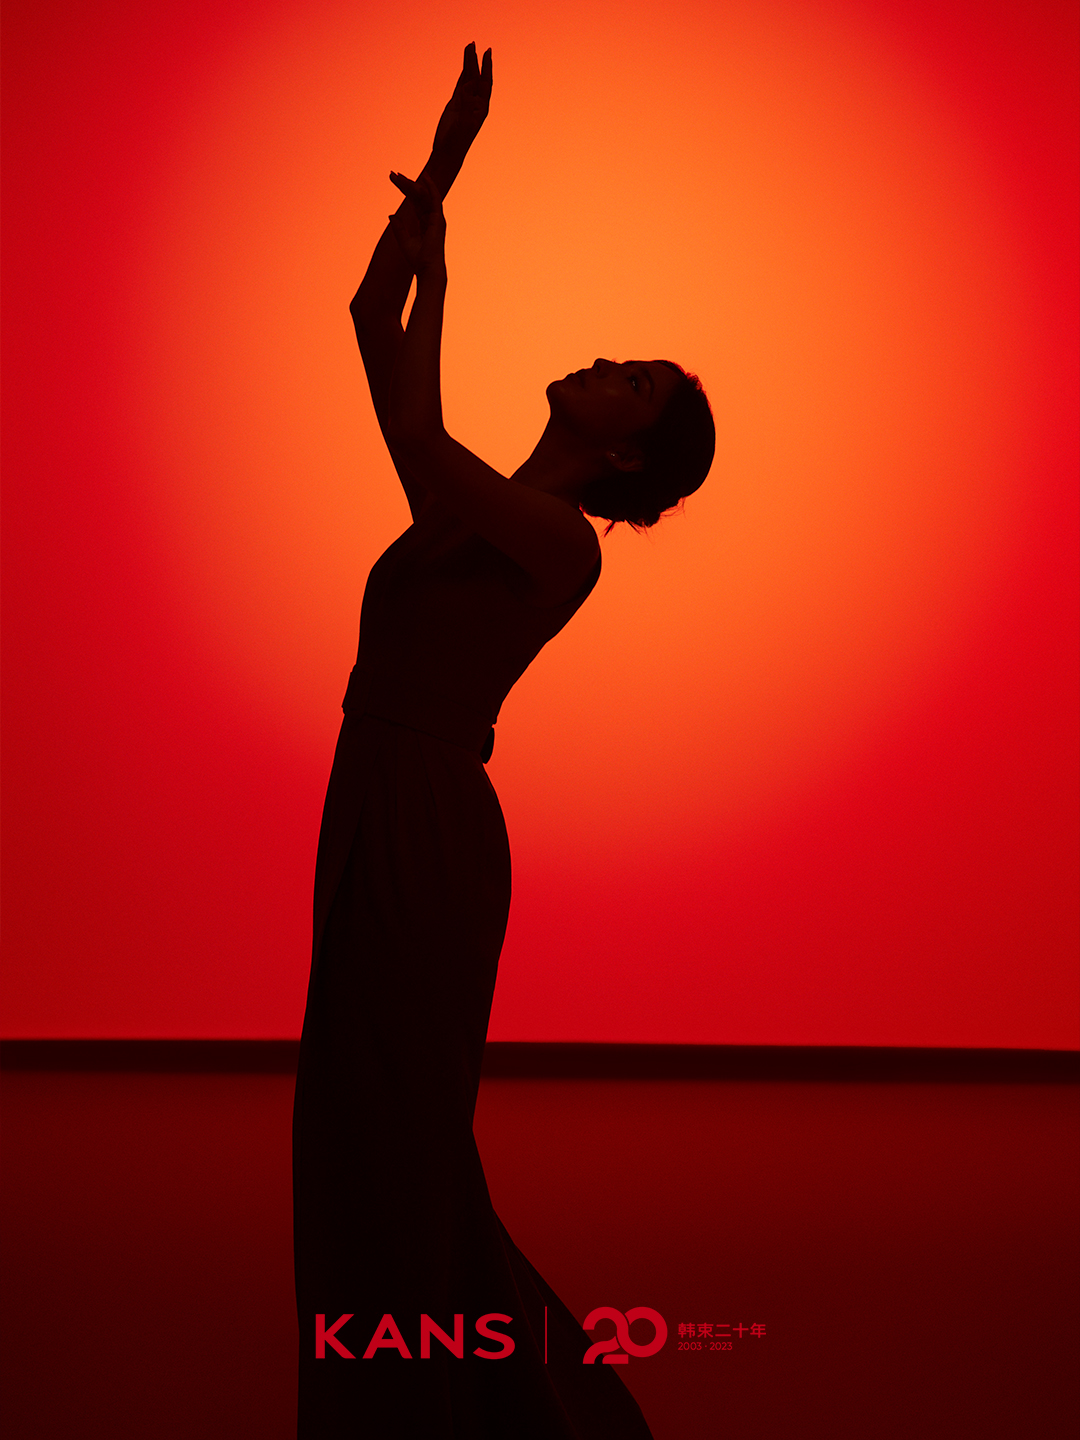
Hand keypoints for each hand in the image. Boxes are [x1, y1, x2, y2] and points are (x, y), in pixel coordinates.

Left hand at [388, 172, 445, 275]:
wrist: (427, 269)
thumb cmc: (417, 260)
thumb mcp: (403, 241)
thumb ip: (399, 227)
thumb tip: (391, 215)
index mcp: (425, 223)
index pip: (414, 202)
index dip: (405, 190)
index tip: (394, 180)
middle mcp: (431, 218)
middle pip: (418, 196)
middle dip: (405, 184)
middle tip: (392, 174)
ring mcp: (436, 217)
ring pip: (423, 195)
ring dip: (411, 184)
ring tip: (398, 175)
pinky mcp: (438, 218)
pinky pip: (435, 198)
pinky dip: (430, 187)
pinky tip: (424, 176)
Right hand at [431, 41, 491, 166]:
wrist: (447, 153)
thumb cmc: (457, 140)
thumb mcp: (463, 120)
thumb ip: (467, 101)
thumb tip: (469, 84)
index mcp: (481, 107)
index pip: (486, 82)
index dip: (487, 66)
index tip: (488, 51)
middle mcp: (475, 103)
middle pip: (476, 77)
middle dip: (476, 61)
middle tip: (474, 43)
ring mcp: (465, 103)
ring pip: (467, 79)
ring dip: (468, 64)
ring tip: (468, 47)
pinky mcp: (455, 105)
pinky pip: (460, 85)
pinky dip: (462, 74)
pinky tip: (464, 66)